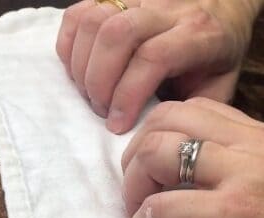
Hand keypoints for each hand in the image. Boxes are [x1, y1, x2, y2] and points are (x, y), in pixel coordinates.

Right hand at [56, 0, 260, 133]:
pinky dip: (69, 46)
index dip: (128, 95)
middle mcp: (168, 9)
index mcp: (199, 33)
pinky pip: (78, 14)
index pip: (153, 57)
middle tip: (101, 109)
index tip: (118, 124)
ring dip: (82, 65)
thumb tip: (153, 132)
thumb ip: (189, 109)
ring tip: (89, 91)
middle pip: (117, 33)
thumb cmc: (214, 56)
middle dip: (99, 80)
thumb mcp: (217, 87)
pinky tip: (79, 70)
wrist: (221, 11)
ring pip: (94, 20)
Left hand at [122, 97, 263, 217]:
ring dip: (133, 191)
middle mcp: (254, 145)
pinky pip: (162, 209)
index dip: (153, 139)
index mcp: (260, 137)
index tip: (149, 177)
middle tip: (137, 200)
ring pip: (156, 153)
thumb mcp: (262, 187)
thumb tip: (168, 175)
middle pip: (164, 121)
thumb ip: (229, 170)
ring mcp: (246, 175)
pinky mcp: (237, 212)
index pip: (190, 110)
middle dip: (134, 160)